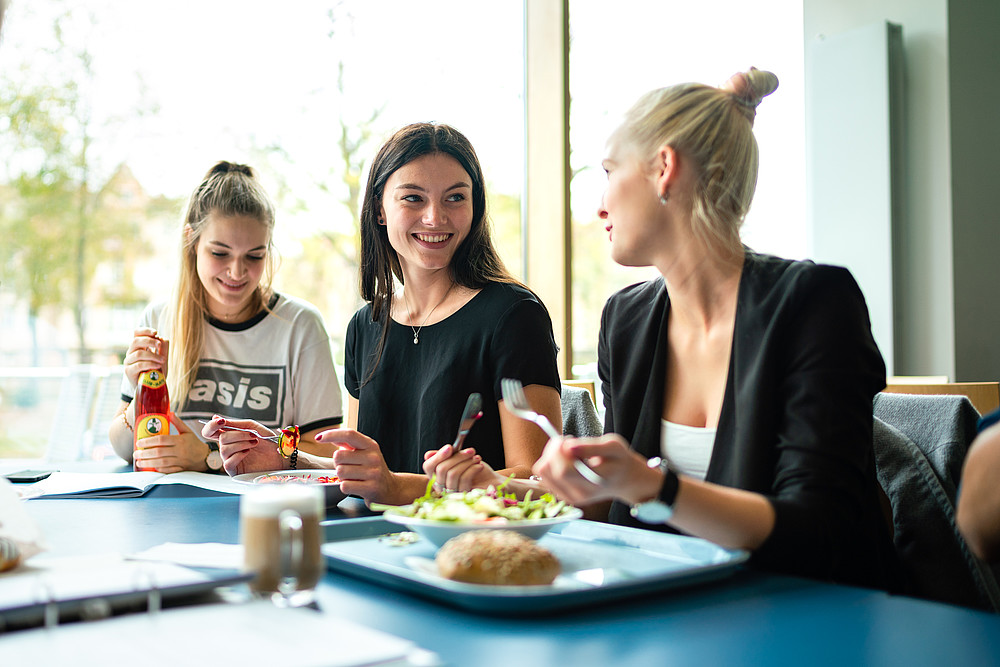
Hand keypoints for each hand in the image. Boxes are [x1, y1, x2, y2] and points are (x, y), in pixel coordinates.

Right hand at [123, 327, 166, 389]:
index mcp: (138, 346)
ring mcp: (128, 362)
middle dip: (149, 341)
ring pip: (138, 353)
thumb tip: (162, 338)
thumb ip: (162, 349)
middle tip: (159, 344)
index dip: (145, 330)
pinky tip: (158, 365)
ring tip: (162, 360)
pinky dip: (150, 364)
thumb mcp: (162, 358)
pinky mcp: (128, 371)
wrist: (150, 388)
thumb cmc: (156, 372)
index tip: (156, 332)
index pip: (136, 333)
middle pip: (135, 341)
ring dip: (153, 355)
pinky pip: (139, 365)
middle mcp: (131, 352)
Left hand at [133, 412, 209, 472]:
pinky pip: (167, 470)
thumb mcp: (187, 431)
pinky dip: (158, 469)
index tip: (139, 442)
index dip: (149, 441)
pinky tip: (150, 468)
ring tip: (139, 462)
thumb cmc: (195, 443)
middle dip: (145, 453)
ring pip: (161, 462)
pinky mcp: (181, 469)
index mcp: (180, 440)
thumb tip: (169, 413)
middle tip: (136, 453)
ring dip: (148, 463)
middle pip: (159, 452)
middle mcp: (180, 451)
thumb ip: (178, 423)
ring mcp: (180, 461)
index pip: (162, 440)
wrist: (206, 457)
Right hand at [202, 415, 284, 476]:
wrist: (281, 455)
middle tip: (253, 435)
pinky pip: (228, 463)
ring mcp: (230, 459)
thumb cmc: (268, 442)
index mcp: (230, 436)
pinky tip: (248, 453)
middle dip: (238, 434)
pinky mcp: (234, 471)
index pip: (210, 432)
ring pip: (224, 449)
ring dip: (242, 443)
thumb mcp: (253, 427)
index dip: (211, 426)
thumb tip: (215, 418)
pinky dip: (239, 455)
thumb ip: (236, 423)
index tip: (221, 421)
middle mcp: (227, 448)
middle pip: (220, 438)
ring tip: (254, 443)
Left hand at [317, 428, 400, 503]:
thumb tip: (331, 437)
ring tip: (354, 478)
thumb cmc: (372, 470)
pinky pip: (345, 486)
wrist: (391, 489)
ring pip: (340, 472)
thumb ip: (349, 445)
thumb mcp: (365, 453)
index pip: (349, 434)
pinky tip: (356, 486)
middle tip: (349, 468)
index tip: (318, 438)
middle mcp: (373, 457)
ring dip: (342, 477)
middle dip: (338, 464)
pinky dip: (346, 487)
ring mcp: (373, 473)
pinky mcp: (371, 488)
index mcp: (370, 445)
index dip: (331, 434)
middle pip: (338, 456)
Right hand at [423, 445, 501, 491]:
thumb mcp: (459, 459)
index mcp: (437, 475)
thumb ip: (445, 456)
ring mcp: (452, 492)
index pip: (428, 466)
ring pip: (452, 474)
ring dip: (466, 462)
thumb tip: (428, 454)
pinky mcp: (463, 495)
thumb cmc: (473, 468)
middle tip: (471, 451)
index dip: (437, 456)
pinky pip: (464, 479)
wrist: (491, 481)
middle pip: (441, 469)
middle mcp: (441, 486)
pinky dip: (472, 469)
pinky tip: (479, 466)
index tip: (450, 447)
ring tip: (477, 458)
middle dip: (457, 456)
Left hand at [532, 434, 647, 504]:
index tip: (566, 439)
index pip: (563, 471)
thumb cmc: (619, 460)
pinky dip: (551, 465)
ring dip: (550, 457)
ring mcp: (571, 497)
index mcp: (594, 482)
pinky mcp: (564, 496)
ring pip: (543, 473)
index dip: (558, 452)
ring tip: (568, 452)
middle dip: (552, 451)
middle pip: (549, 471)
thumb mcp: (614, 445)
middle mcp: (580, 494)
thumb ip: (591, 446)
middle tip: (566, 442)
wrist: (625, 479)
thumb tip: (567, 446)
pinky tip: (566, 461)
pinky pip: (545, 476)